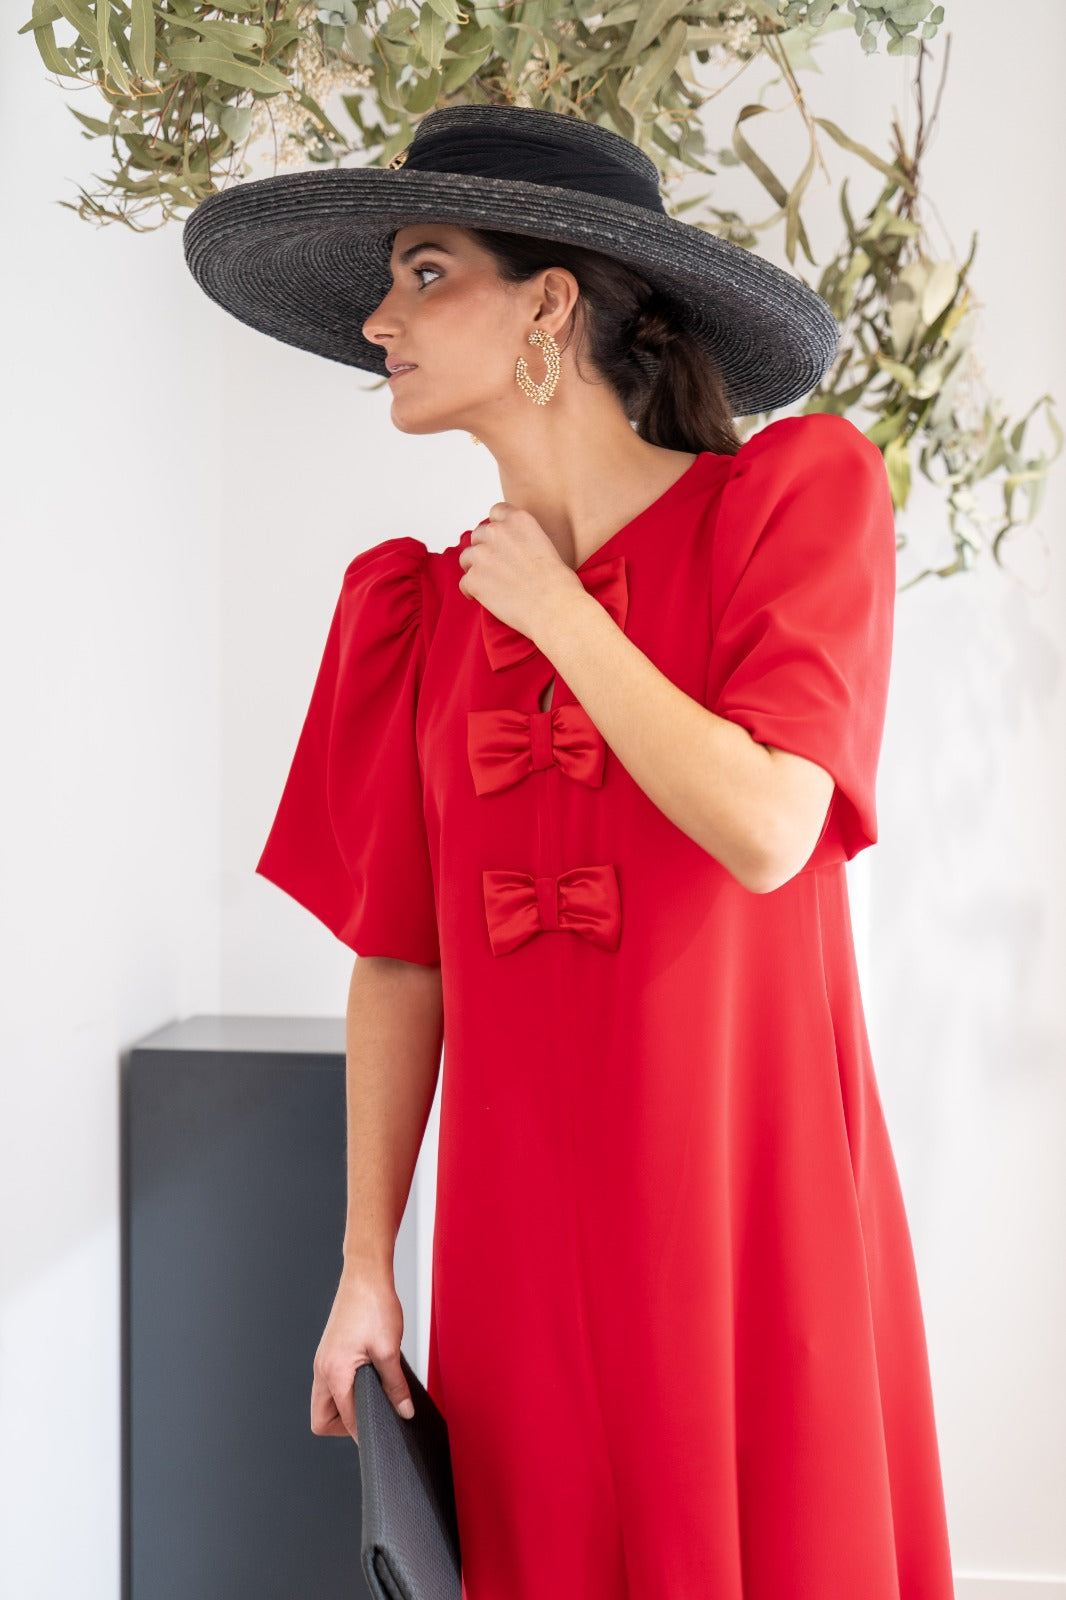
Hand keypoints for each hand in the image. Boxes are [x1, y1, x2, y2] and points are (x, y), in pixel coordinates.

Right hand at [310, 1263, 414, 1443]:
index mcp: (333, 1372)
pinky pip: (330, 1384)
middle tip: (374, 1416)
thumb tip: (403, 1411)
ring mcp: (323, 1360)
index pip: (343, 1421)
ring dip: (346, 1406)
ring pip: (325, 1402)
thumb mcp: (389, 1349)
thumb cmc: (374, 1304)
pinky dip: (346, 1390)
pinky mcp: (329, 1352)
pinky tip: (368, 1378)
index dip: (365, 1431)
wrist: (365, 1273)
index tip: (383, 1435)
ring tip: (373, 1395)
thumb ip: (395, 1386)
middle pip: (322, 1418)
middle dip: (346, 1426)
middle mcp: (322, 1369)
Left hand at [457, 501, 584, 643]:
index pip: (496, 511)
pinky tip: (484, 598)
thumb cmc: (558, 583)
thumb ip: (522, 538)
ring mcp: (482, 555)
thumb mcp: (545, 544)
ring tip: (490, 584)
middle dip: (484, 549)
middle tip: (495, 567)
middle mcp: (497, 532)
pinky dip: (472, 591)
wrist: (555, 608)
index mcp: (518, 520)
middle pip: (478, 535)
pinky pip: (464, 583)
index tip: (500, 540)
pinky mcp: (474, 579)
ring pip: (467, 558)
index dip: (496, 527)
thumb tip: (510, 548)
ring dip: (475, 569)